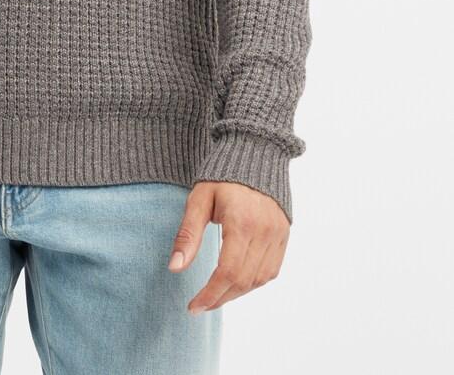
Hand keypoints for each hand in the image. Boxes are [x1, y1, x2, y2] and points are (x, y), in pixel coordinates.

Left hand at [168, 181, 289, 313]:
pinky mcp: (284, 234)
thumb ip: (188, 235)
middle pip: (243, 280)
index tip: (193, 306)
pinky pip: (272, 270)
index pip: (228, 272)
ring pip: (259, 279)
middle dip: (220, 298)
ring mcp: (277, 234)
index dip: (210, 294)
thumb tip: (175, 268)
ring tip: (216, 295)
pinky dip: (254, 282)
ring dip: (237, 293)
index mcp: (241, 222)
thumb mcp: (199, 199)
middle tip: (200, 305)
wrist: (255, 152)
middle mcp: (264, 231)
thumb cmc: (221, 175)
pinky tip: (237, 282)